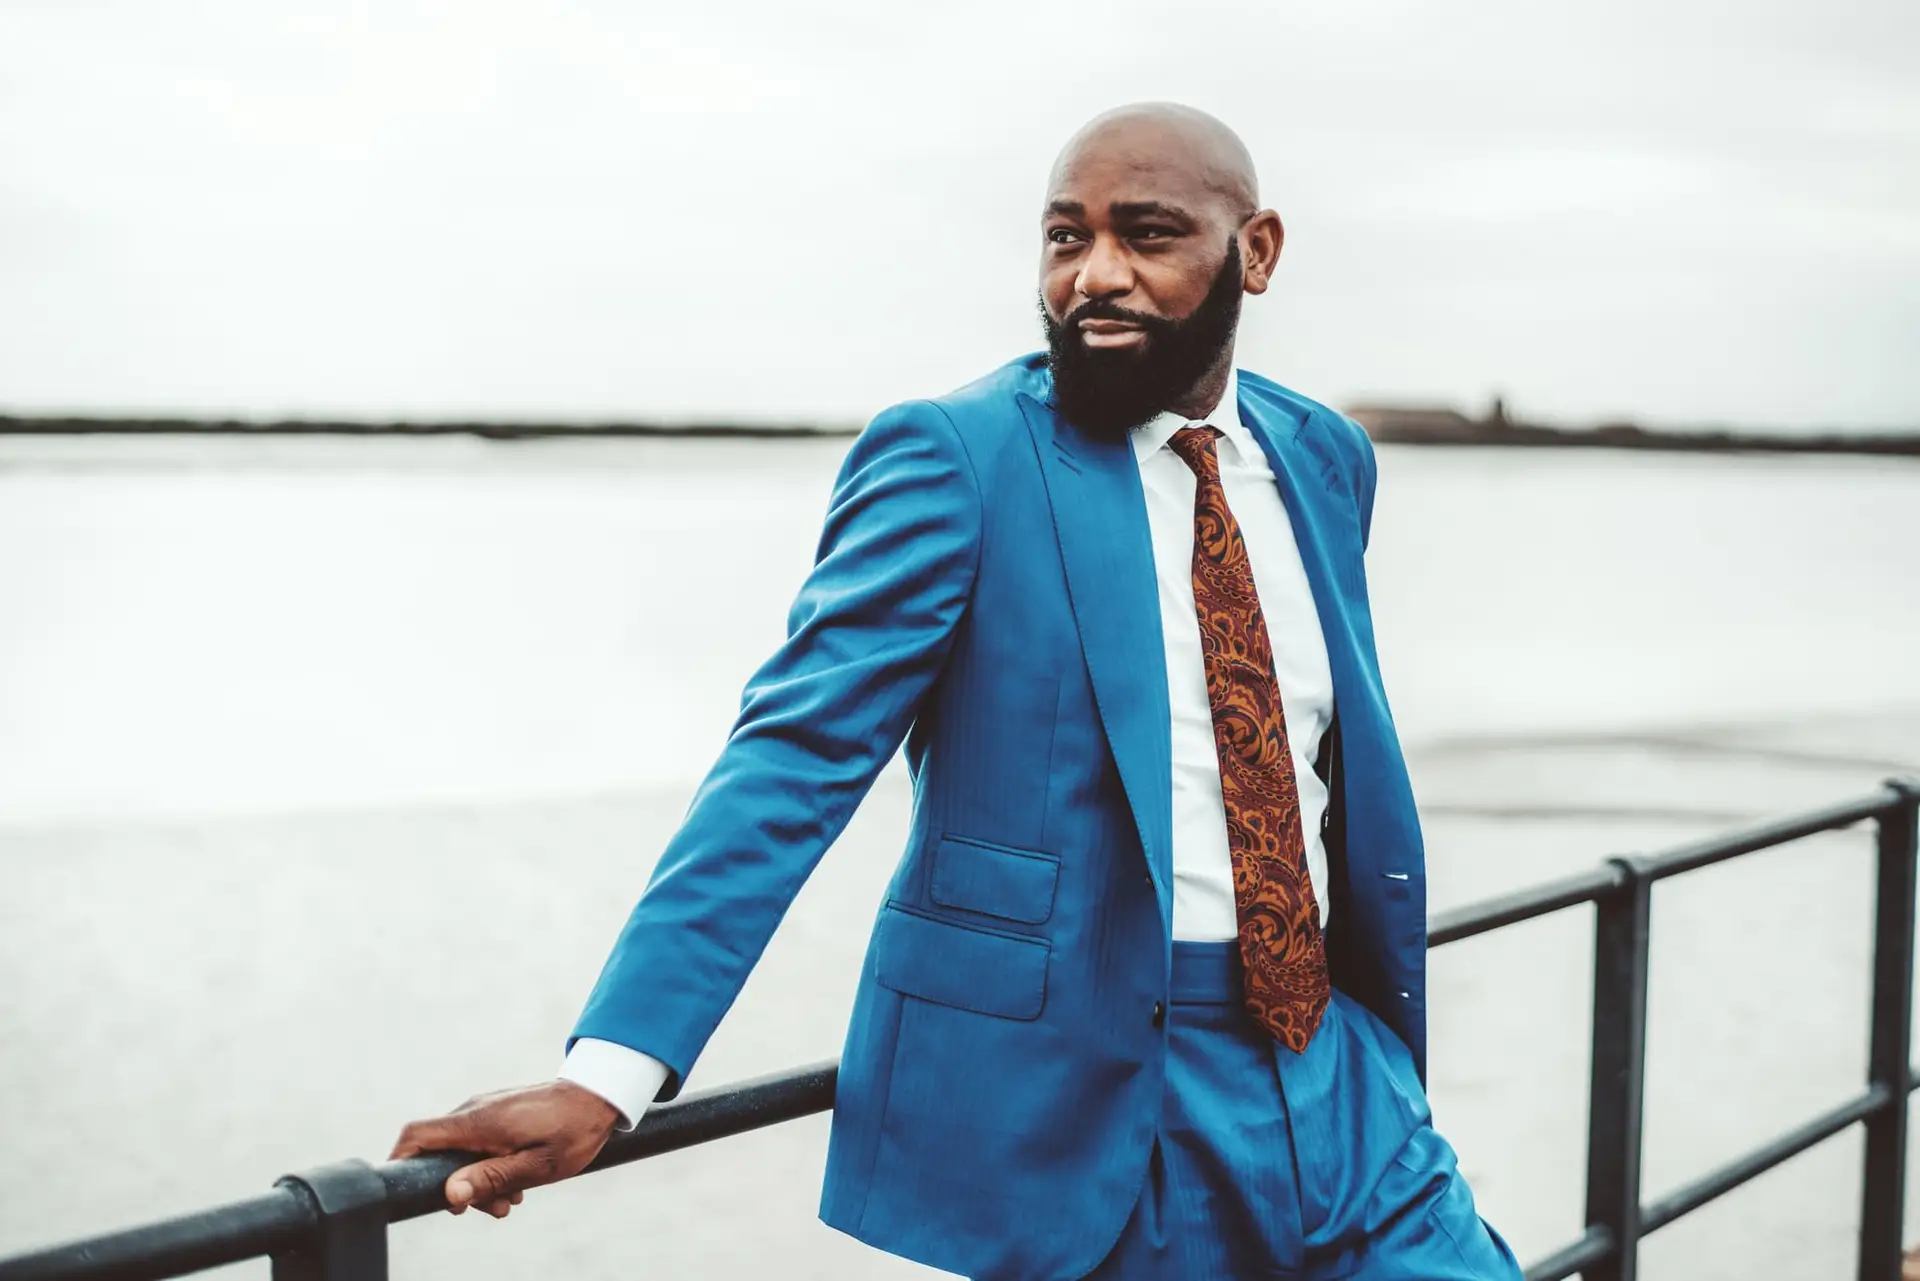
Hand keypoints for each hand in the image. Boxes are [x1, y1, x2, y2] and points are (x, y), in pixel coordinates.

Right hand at [389, 1080, 620, 1218]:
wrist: (599, 1096)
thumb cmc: (572, 1131)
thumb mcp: (537, 1165)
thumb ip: (492, 1179)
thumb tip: (451, 1194)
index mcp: (477, 1122)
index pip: (417, 1134)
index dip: (400, 1161)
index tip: (406, 1189)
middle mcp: (474, 1111)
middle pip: (439, 1152)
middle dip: (459, 1187)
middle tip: (496, 1208)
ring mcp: (486, 1109)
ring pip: (462, 1151)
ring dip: (480, 1179)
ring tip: (513, 1198)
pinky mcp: (498, 1112)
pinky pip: (479, 1141)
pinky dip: (490, 1164)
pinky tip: (517, 1180)